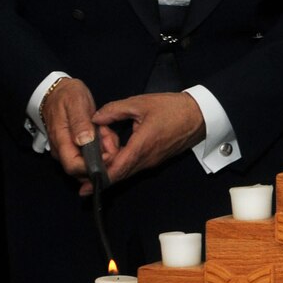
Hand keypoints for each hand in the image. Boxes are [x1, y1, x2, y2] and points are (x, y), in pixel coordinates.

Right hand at [40, 77, 117, 195]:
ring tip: (108, 133)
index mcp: (61, 141)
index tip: (109, 154)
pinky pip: (91, 156)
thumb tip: (84, 141)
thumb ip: (80, 122)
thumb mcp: (75, 103)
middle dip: (102, 160)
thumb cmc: (67, 96)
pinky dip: (102, 148)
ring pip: (89, 164)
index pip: (74, 167)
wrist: (58, 92)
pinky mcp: (76, 147)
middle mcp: (63, 151)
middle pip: (83, 170)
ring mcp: (69, 150)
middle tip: (111, 140)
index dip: (92, 166)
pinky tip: (106, 134)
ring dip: (104, 153)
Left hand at [92, 93, 206, 184]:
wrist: (200, 115)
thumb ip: (115, 110)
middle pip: (119, 176)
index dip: (100, 177)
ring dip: (111, 172)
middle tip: (81, 179)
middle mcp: (146, 159)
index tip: (84, 180)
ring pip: (126, 173)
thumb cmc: (173, 108)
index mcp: (142, 146)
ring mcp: (152, 162)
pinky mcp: (155, 160)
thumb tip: (94, 118)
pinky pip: (134, 168)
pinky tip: (111, 161)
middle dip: (100, 178)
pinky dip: (121, 167)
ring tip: (92, 170)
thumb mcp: (141, 103)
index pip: (117, 169)